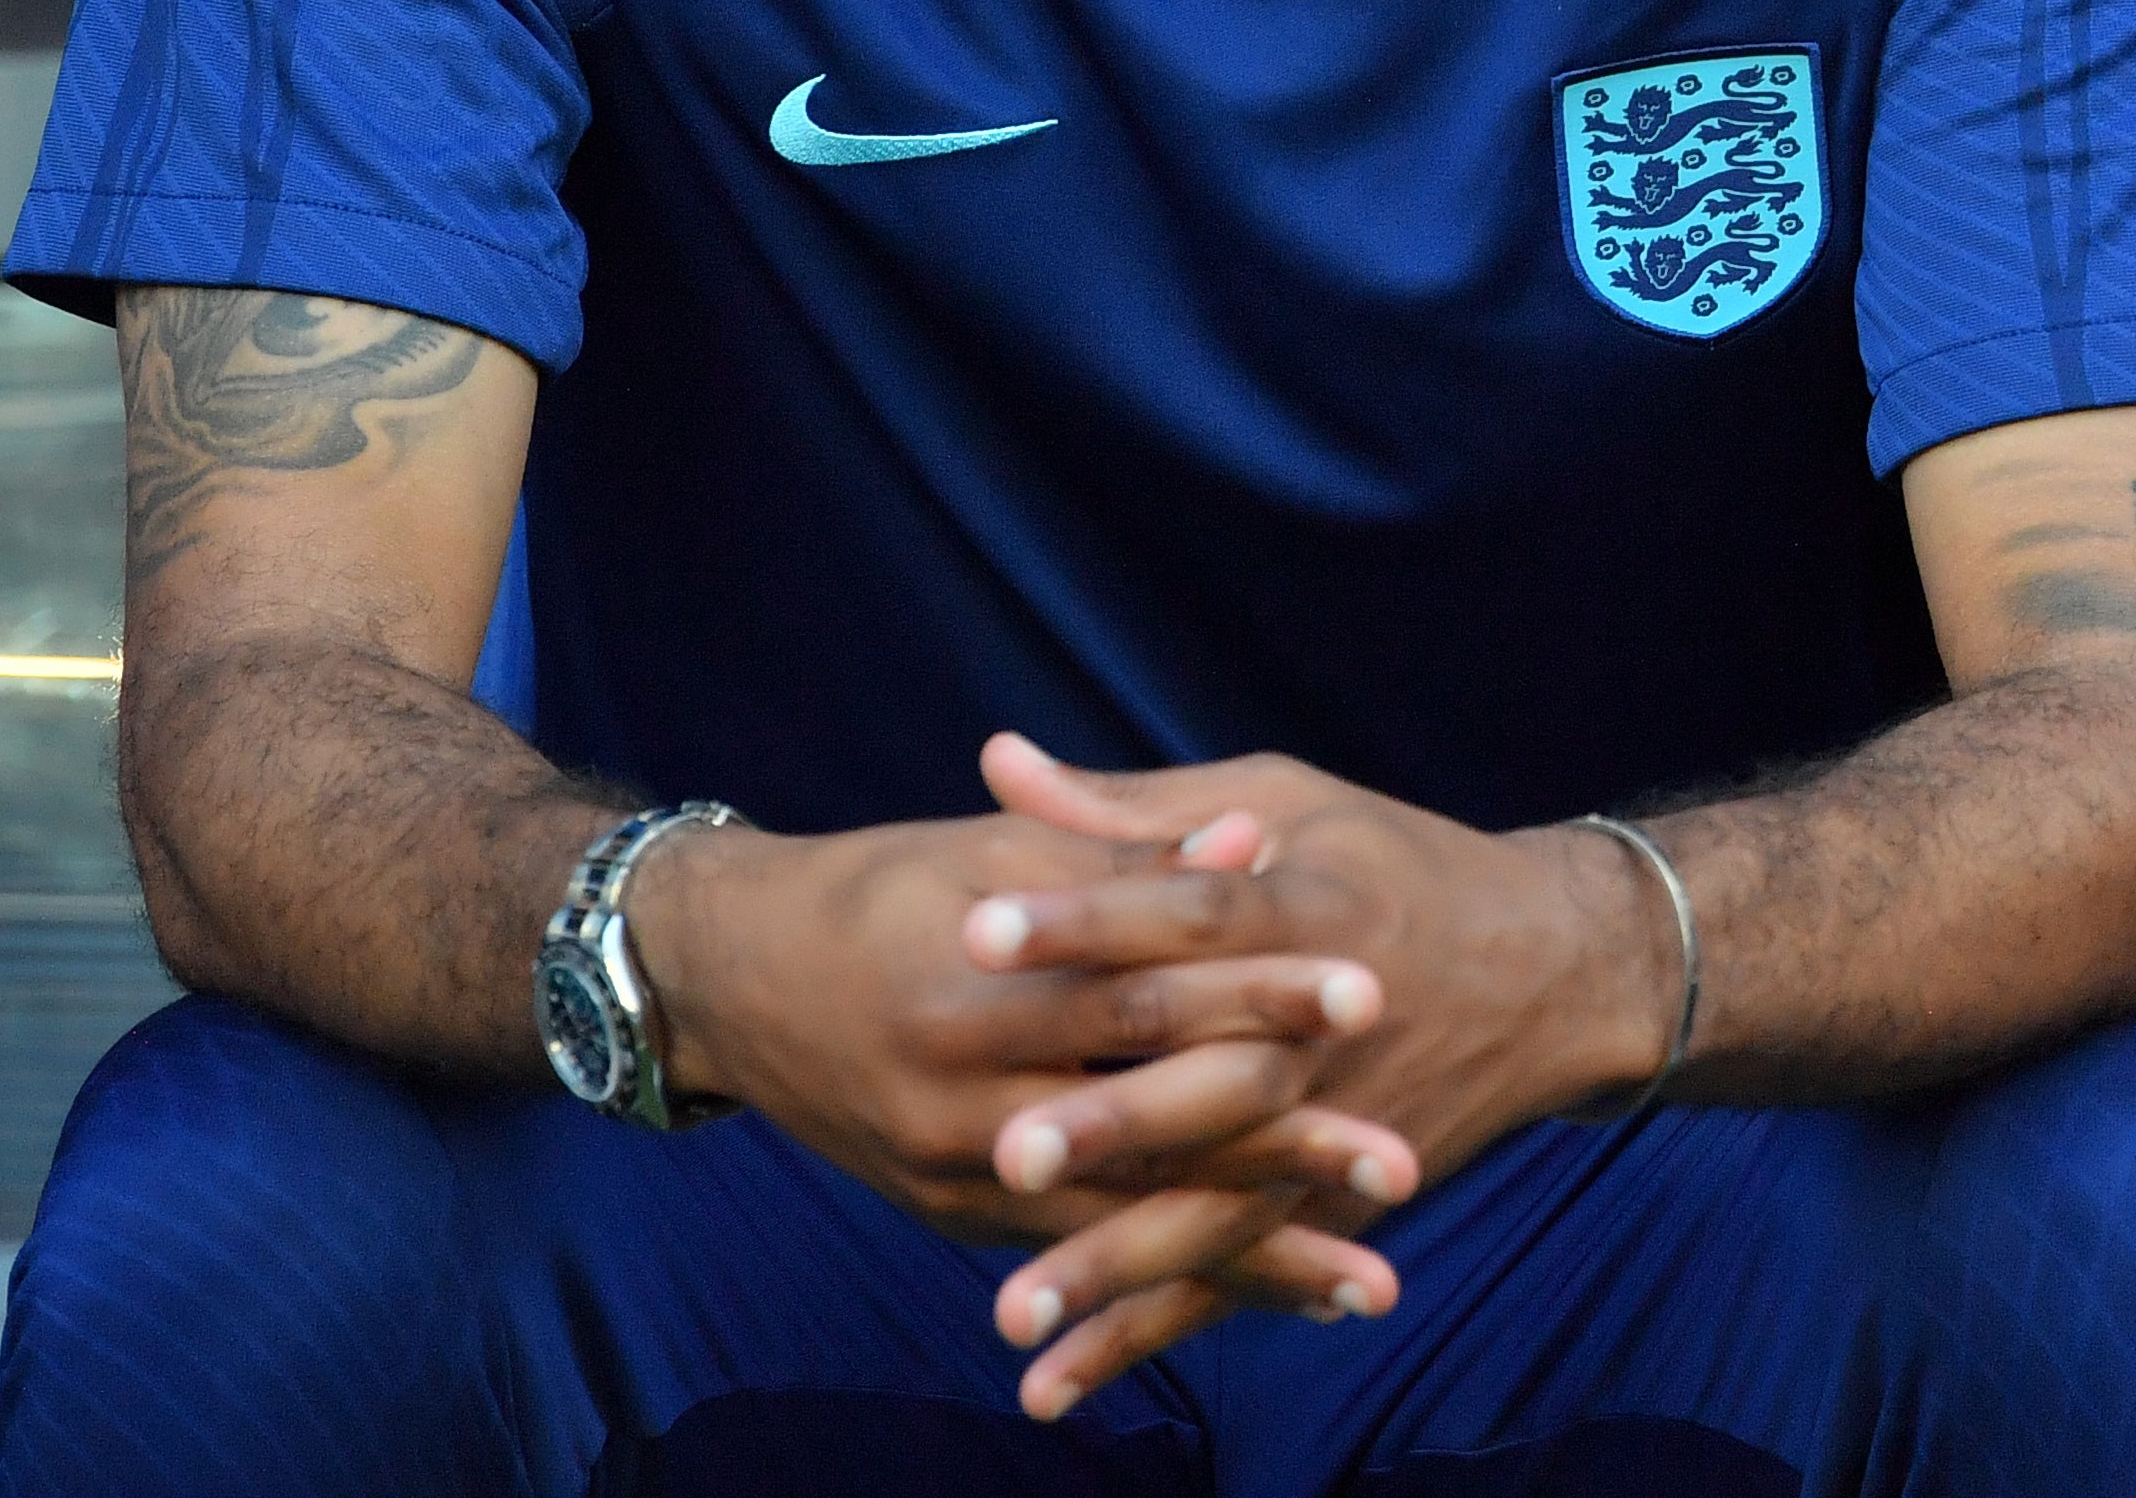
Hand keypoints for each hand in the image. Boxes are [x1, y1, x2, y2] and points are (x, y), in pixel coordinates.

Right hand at [626, 791, 1415, 1347]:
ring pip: (1127, 1223)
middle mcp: (966, 1098)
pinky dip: (1177, 1282)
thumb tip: (1249, 835)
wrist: (735, 980)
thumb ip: (1126, 857)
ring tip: (1370, 1285)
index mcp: (985, 986)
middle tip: (1400, 1168)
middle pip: (1150, 1129)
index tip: (1372, 993)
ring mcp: (955, 1173)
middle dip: (1280, 1154)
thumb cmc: (885, 889)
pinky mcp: (953, 1216)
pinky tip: (1271, 1300)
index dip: (1260, 993)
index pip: (1147, 995)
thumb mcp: (998, 856)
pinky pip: (1081, 1257)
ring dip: (1253, 1257)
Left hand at [948, 734, 1669, 1413]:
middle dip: (1114, 1117)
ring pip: (1227, 1199)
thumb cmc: (1393, 864)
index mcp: (1312, 904)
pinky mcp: (1347, 1199)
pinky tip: (1066, 1379)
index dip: (1087, 916)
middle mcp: (1332, 1025)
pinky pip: (1246, 1272)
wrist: (1557, 970)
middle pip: (1215, 1073)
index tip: (976, 928)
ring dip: (1124, 1262)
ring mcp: (1347, 1124)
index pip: (1190, 911)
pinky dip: (1160, 1330)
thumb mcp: (1281, 803)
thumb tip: (994, 762)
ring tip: (1015, 1311)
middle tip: (1005, 1149)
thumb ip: (1131, 807)